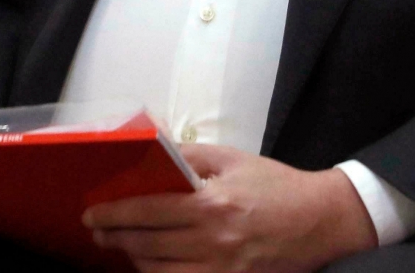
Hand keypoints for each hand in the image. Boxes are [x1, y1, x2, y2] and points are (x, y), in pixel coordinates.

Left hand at [84, 145, 376, 272]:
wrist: (321, 220)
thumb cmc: (275, 185)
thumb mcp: (232, 159)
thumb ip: (188, 158)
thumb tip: (148, 153)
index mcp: (212, 205)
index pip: (148, 212)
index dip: (114, 215)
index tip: (93, 214)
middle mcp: (214, 243)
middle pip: (147, 246)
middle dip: (116, 238)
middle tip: (98, 233)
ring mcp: (222, 271)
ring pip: (159, 272)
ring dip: (135, 260)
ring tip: (124, 246)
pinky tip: (153, 265)